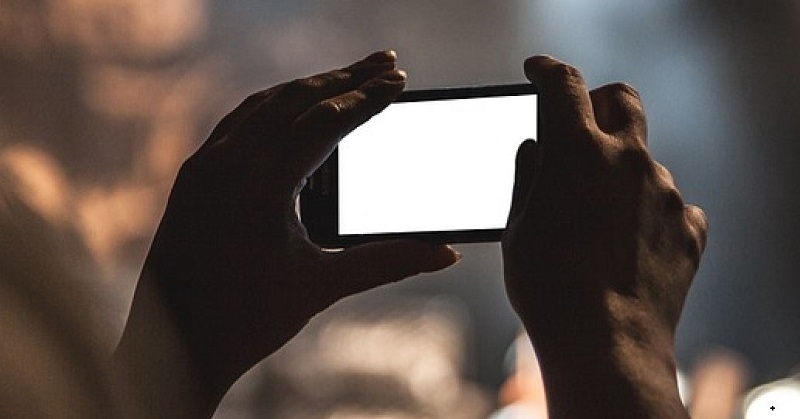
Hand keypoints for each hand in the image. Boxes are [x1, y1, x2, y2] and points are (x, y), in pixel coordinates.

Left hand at [116, 51, 459, 415]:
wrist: (172, 349)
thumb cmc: (245, 321)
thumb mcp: (321, 286)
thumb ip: (387, 261)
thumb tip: (445, 253)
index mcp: (261, 185)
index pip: (326, 121)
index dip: (367, 98)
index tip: (399, 81)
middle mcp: (227, 163)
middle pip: (295, 99)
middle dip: (344, 77)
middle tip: (385, 62)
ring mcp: (204, 167)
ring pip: (263, 105)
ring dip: (308, 87)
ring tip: (346, 77)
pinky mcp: (191, 177)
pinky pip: (237, 123)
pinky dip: (272, 106)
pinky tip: (290, 108)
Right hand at [502, 56, 707, 417]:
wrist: (606, 346)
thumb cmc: (548, 288)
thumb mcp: (518, 227)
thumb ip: (529, 176)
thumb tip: (536, 148)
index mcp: (577, 151)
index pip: (563, 84)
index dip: (546, 70)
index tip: (537, 71)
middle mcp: (628, 160)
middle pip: (622, 99)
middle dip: (598, 102)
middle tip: (578, 127)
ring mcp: (666, 192)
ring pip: (644, 159)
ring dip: (620, 171)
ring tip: (595, 219)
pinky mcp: (689, 227)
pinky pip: (671, 203)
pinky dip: (647, 211)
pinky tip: (627, 243)